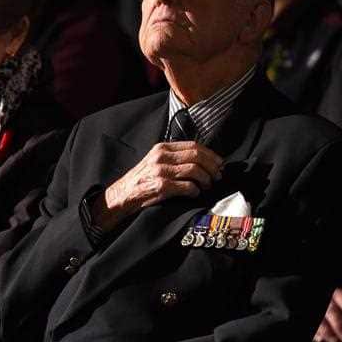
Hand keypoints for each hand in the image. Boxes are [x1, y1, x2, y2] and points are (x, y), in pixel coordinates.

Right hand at [93, 141, 223, 231]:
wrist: (122, 195)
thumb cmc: (141, 181)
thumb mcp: (155, 161)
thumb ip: (174, 157)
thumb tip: (201, 160)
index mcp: (162, 148)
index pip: (194, 145)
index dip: (211, 154)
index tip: (219, 163)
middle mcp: (161, 156)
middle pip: (197, 156)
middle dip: (212, 167)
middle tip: (217, 176)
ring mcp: (160, 171)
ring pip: (195, 170)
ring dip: (206, 180)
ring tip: (207, 186)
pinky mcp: (161, 186)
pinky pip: (188, 186)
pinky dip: (195, 191)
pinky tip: (195, 194)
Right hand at [313, 288, 341, 341]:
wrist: (327, 304)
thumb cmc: (336, 300)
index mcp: (337, 294)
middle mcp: (327, 301)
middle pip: (332, 311)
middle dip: (339, 325)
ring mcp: (319, 311)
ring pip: (320, 320)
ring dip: (326, 331)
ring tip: (333, 341)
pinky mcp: (312, 318)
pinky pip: (313, 327)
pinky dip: (316, 334)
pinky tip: (320, 340)